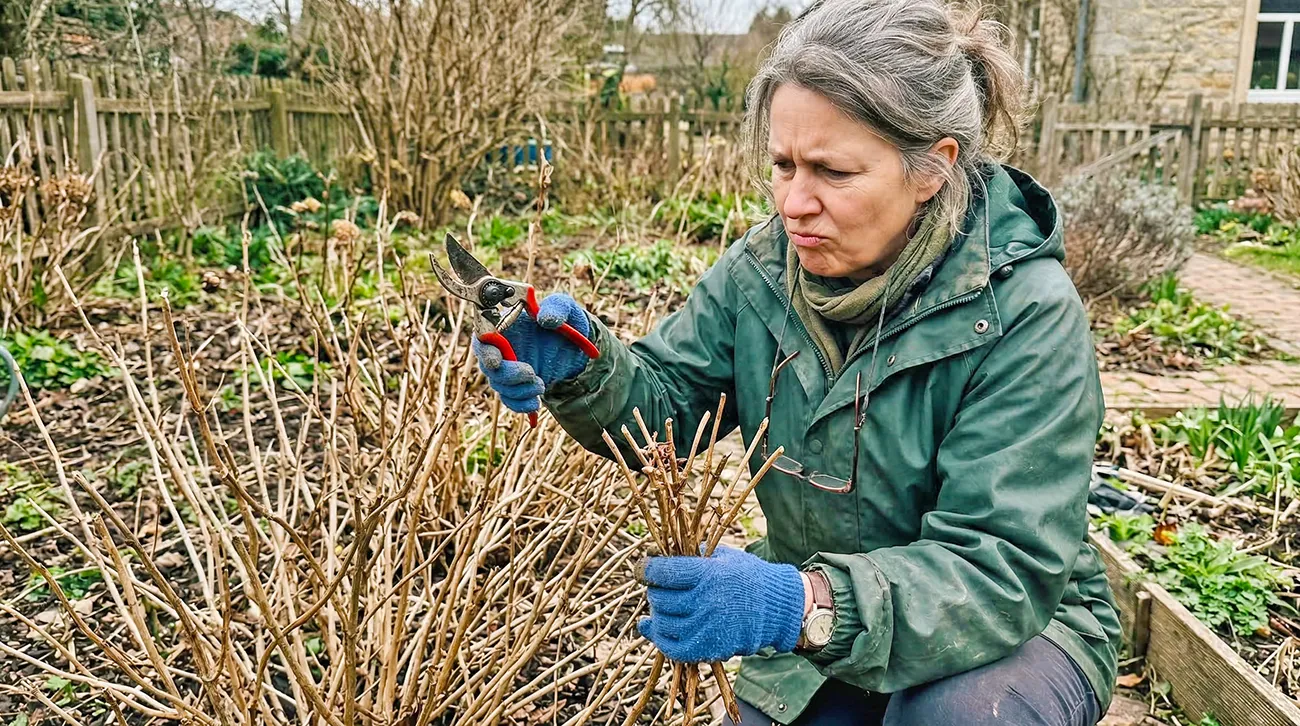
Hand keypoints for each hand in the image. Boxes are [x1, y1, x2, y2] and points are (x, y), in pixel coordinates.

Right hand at [471, 293, 592, 413]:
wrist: (576, 347)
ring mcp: (507, 367)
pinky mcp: (516, 385)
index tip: (497, 361)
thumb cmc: (565, 320)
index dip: (485, 350)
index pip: (483, 337)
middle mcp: (501, 347)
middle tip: (530, 373)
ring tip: (541, 384)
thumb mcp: (566, 308)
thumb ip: (556, 308)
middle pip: (488, 365)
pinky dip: (520, 404)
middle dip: (506, 374)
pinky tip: (534, 403)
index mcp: (505, 324)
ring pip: (499, 385)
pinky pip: (509, 400)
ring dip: (518, 390)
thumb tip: (545, 318)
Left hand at [636, 545, 804, 662]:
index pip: (664, 572)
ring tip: (661, 607)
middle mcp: (705, 601)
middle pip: (660, 599)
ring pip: (663, 623)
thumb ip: (693, 555)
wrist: (778, 608)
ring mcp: (707, 627)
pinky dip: (659, 639)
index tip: (641, 569)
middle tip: (658, 588)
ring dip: (657, 614)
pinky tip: (654, 628)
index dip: (646, 570)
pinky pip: (673, 648)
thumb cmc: (749, 577)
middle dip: (654, 592)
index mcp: (708, 574)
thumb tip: (658, 557)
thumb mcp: (723, 556)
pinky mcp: (709, 648)